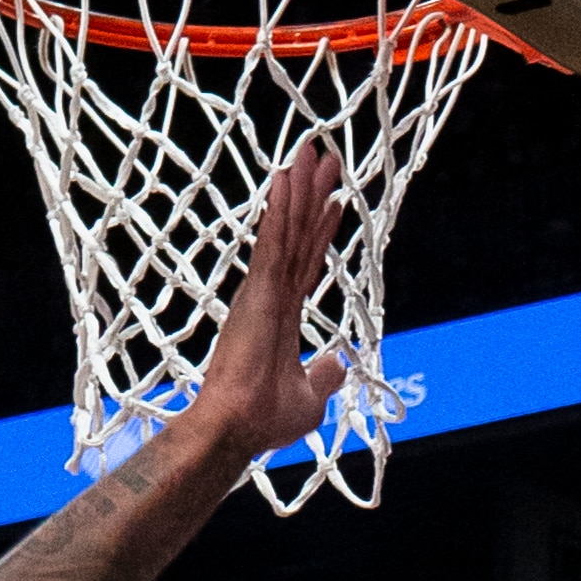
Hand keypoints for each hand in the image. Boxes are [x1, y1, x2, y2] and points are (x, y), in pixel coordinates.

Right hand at [185, 142, 349, 465]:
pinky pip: (273, 243)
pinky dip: (280, 212)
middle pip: (299, 235)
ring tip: (313, 152)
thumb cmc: (264, 419)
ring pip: (287, 230)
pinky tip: (286, 180)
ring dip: (301, 190)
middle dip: (313, 195)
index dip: (322, 230)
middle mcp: (271, 295)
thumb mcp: (309, 396)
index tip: (335, 200)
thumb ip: (324, 373)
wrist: (238, 428)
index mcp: (282, 315)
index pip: (307, 262)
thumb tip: (341, 360)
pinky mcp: (257, 292)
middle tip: (324, 155)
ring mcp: (263, 290)